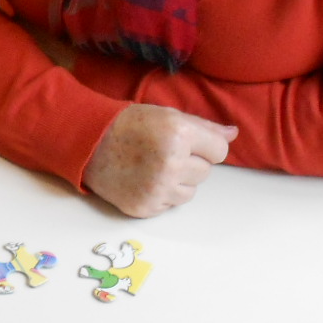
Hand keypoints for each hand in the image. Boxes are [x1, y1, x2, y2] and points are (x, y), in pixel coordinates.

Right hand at [83, 104, 237, 217]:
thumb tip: (234, 134)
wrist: (88, 143)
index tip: (186, 142)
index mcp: (178, 135)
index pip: (220, 151)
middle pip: (206, 172)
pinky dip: (162, 194)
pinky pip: (170, 204)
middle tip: (163, 152)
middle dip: (191, 163)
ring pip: (191, 192)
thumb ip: (204, 127)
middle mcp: (171, 164)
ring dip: (179, 181)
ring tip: (154, 167)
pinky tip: (143, 179)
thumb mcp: (167, 115)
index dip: (205, 146)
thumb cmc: (129, 125)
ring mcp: (158, 189)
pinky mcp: (146, 207)